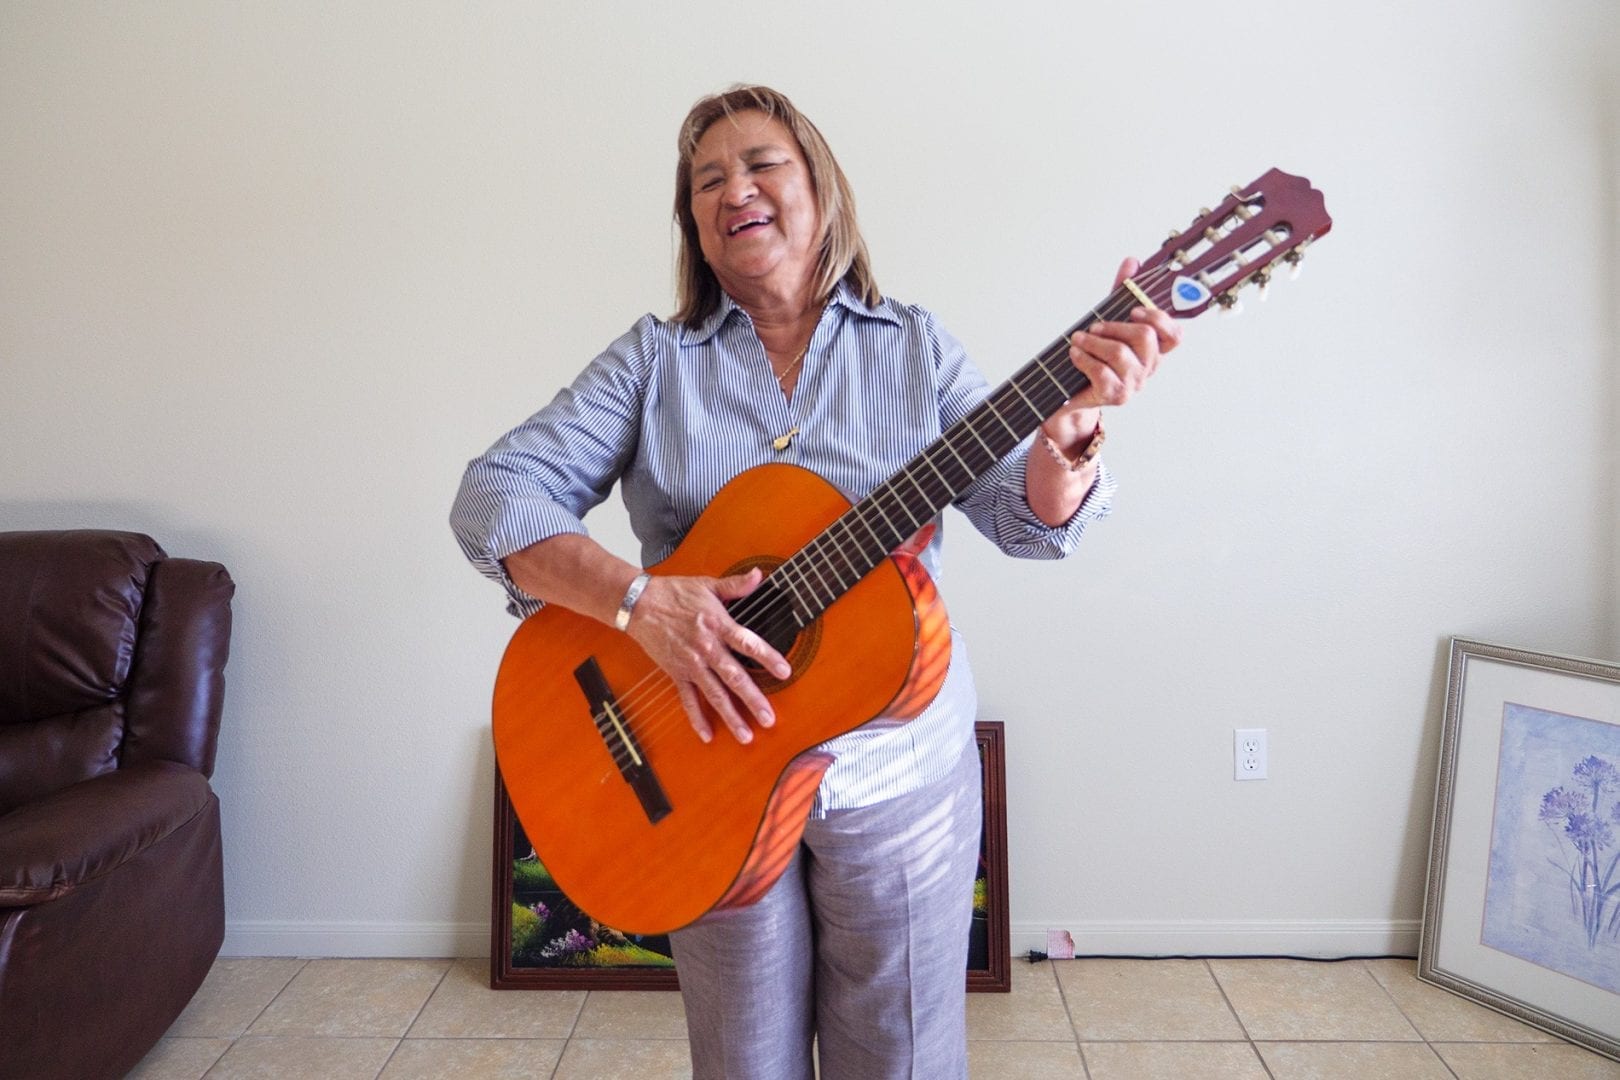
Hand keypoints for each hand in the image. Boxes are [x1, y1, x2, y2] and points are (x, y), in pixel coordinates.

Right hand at [625, 567, 790, 744]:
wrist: (639, 604)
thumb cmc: (674, 593)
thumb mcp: (707, 585)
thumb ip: (735, 585)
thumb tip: (758, 575)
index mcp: (718, 625)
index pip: (747, 644)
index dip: (767, 657)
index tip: (785, 671)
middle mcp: (706, 648)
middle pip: (734, 677)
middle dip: (753, 699)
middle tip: (769, 718)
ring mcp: (691, 664)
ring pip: (714, 694)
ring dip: (731, 716)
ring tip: (746, 735)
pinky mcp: (676, 673)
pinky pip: (688, 699)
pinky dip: (697, 718)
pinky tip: (707, 735)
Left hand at [1042, 257, 1181, 445]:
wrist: (1073, 393)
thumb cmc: (1095, 356)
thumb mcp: (1108, 322)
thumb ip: (1121, 294)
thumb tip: (1132, 262)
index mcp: (1153, 350)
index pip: (1175, 335)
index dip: (1159, 318)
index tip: (1135, 310)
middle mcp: (1149, 368)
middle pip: (1144, 337)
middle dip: (1114, 326)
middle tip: (1094, 326)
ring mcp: (1134, 384)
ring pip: (1120, 353)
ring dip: (1093, 341)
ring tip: (1077, 339)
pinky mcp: (1115, 395)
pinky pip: (1102, 372)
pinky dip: (1084, 358)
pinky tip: (1075, 353)